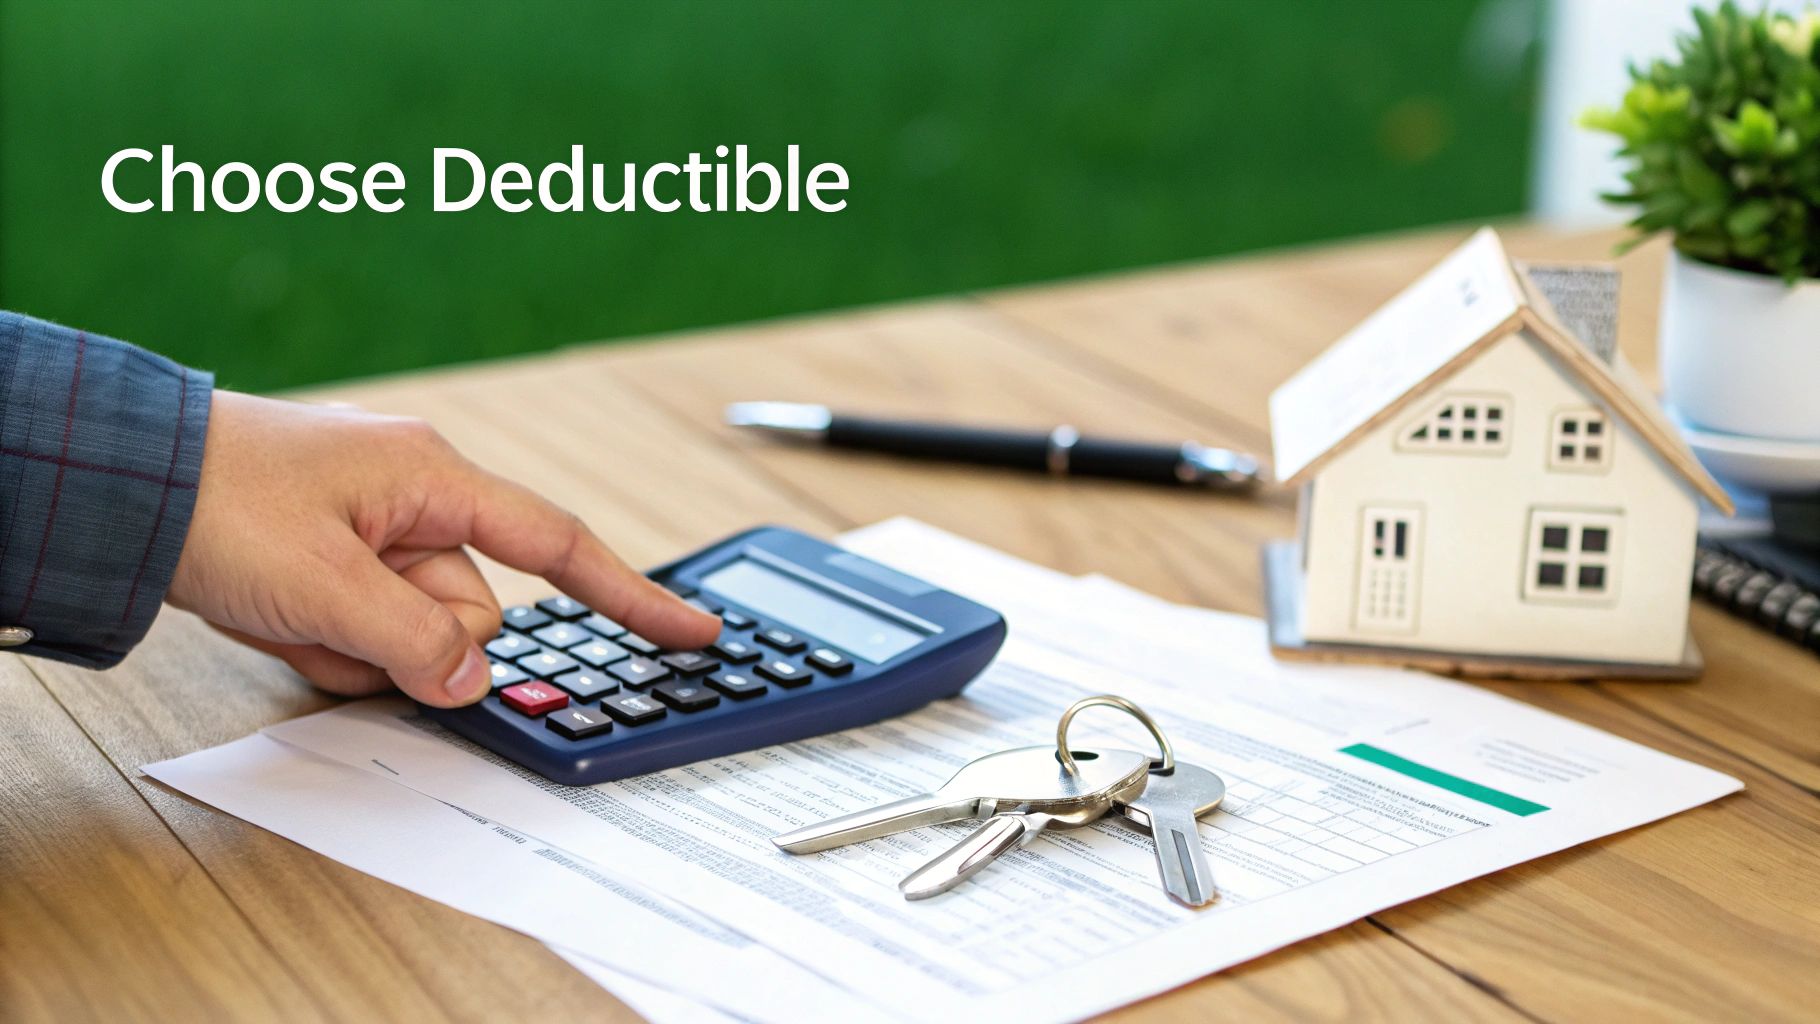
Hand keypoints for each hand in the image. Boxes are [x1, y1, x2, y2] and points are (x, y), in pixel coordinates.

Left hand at [167, 391, 719, 706]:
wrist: (118, 481)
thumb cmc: (216, 499)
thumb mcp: (326, 585)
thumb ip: (415, 640)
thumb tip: (474, 680)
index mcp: (435, 478)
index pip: (558, 545)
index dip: (632, 595)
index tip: (692, 630)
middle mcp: (415, 497)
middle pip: (470, 608)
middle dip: (414, 640)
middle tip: (341, 628)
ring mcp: (373, 528)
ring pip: (413, 627)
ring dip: (360, 646)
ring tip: (291, 614)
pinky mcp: (335, 554)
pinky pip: (366, 627)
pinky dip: (329, 641)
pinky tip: (277, 617)